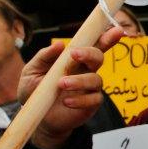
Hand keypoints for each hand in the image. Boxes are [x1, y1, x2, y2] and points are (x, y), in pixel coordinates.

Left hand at [20, 27, 123, 148]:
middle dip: (90, 53)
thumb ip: (44, 57)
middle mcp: (86, 71)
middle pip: (99, 57)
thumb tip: (60, 44)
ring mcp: (90, 88)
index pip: (92, 45)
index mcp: (74, 61)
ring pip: (96, 79)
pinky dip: (80, 99)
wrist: (37, 118)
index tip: (116, 30)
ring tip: (60, 84)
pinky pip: (93, 99)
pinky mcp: (91, 105)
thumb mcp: (31, 71)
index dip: (106, 37)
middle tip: (75, 54)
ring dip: (79, 80)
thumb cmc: (36, 91)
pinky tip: (66, 101)